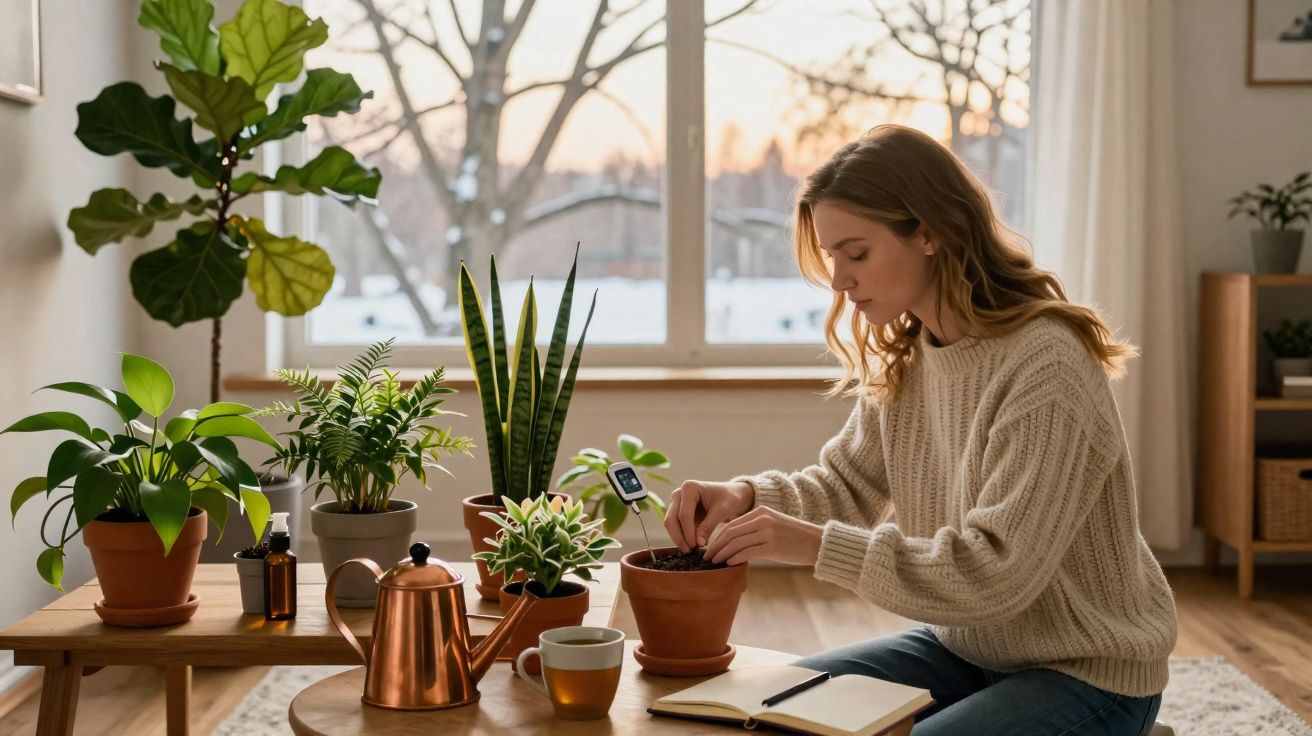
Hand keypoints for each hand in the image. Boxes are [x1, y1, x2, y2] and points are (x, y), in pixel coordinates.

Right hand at [663, 480, 754, 552]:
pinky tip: (691, 546)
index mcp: (689, 488)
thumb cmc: (729, 498)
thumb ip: (709, 526)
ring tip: (691, 550)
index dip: (688, 532)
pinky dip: (681, 537)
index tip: (696, 546)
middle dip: (680, 537)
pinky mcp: (678, 512)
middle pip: (672, 519)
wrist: (731, 495)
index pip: (684, 514)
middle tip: (690, 551)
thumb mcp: (722, 511)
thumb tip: (698, 544)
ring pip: (670, 524)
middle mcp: (679, 494)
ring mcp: (677, 503)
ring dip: (679, 538)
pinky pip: (675, 527)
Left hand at [703, 506, 823, 566]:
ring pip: (736, 544)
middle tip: (706, 558)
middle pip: (730, 533)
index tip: (710, 548)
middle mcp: (762, 520)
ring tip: (714, 563)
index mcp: (760, 512)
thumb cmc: (795, 537)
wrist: (818, 543)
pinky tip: (728, 565)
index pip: (732, 525)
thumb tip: (734, 542)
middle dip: (716, 546)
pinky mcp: (772, 547)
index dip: (717, 538)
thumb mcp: (774, 525)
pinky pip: (747, 553)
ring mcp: (767, 532)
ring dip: (722, 554)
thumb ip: (755, 529)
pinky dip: (734, 559)